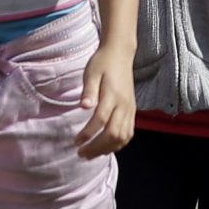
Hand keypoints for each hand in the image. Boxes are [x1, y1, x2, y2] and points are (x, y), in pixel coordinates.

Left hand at [75, 43, 136, 157]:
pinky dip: (118, 144)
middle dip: (97, 147)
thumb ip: (88, 90)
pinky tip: (105, 148)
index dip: (88, 134)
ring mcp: (130, 110)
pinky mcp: (132, 111)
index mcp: (112, 95)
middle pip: (113, 133)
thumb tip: (84, 106)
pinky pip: (128, 133)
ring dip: (107, 149)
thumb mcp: (91, 73)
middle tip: (81, 153)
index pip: (100, 120)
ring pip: (123, 137)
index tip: (75, 142)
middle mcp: (124, 105)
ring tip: (91, 154)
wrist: (120, 54)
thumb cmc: (102, 63)